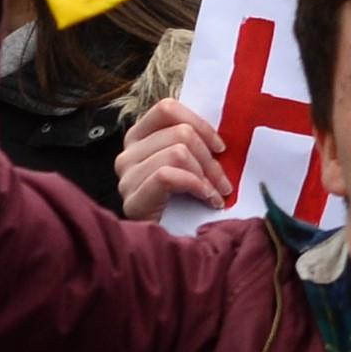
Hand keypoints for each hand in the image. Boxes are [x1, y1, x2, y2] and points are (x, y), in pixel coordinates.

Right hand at [116, 94, 231, 222]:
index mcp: (139, 137)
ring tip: (215, 193)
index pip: (166, 109)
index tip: (220, 146)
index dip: (199, 123)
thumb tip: (221, 135)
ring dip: (205, 175)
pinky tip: (206, 199)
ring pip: (177, 152)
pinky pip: (168, 175)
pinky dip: (194, 185)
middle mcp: (127, 154)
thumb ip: (193, 143)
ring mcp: (126, 177)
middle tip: (224, 182)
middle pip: (179, 134)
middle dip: (210, 159)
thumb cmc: (183, 202)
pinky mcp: (132, 200)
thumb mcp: (189, 164)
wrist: (169, 243)